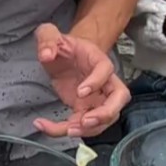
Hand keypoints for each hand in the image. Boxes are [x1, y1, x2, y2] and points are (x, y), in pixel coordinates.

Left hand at [33, 23, 129, 137]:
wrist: (66, 58)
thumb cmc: (64, 47)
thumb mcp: (50, 34)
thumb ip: (47, 39)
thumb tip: (46, 54)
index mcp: (98, 61)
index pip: (106, 71)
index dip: (96, 82)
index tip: (80, 92)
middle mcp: (104, 82)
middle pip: (119, 99)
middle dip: (106, 114)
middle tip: (86, 121)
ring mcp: (97, 99)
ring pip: (106, 118)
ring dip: (89, 129)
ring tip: (67, 130)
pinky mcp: (85, 110)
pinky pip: (82, 126)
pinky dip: (65, 130)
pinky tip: (46, 126)